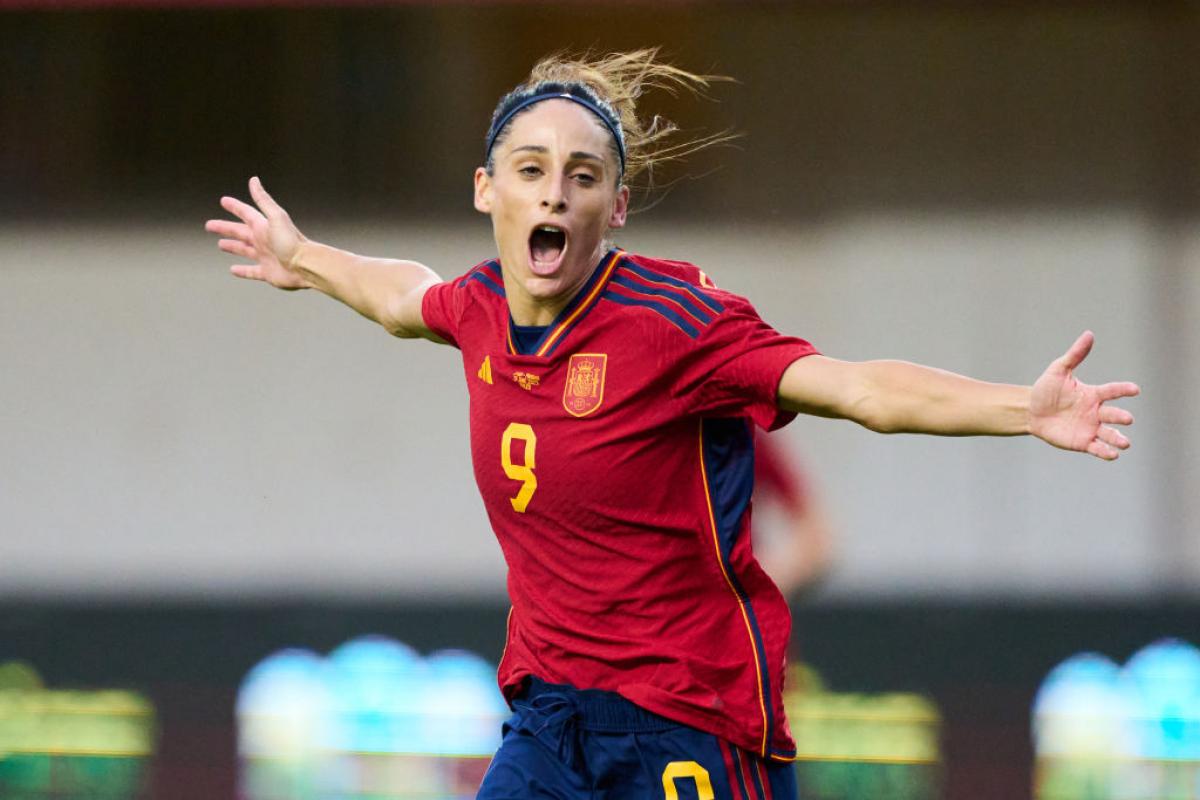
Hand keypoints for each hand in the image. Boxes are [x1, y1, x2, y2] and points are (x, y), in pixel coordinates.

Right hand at [205, 176, 309, 289]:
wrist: (305, 266)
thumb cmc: (292, 242)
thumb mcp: (276, 217)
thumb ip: (263, 200)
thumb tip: (254, 180)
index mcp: (264, 227)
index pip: (246, 213)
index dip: (235, 207)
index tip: (224, 201)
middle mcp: (263, 241)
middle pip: (240, 232)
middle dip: (225, 228)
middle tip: (210, 225)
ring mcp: (265, 257)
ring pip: (244, 250)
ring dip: (233, 247)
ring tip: (221, 244)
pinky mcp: (267, 272)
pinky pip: (251, 271)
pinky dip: (242, 271)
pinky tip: (233, 270)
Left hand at [1029, 331, 1138, 459]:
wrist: (1030, 411)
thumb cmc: (1046, 390)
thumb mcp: (1059, 370)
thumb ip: (1075, 355)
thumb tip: (1089, 334)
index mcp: (1093, 394)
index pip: (1112, 391)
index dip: (1123, 390)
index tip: (1135, 389)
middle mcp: (1096, 412)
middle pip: (1113, 415)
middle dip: (1121, 417)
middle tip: (1127, 418)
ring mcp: (1091, 427)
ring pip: (1110, 434)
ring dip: (1118, 439)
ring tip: (1124, 443)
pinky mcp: (1083, 442)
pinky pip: (1097, 448)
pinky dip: (1106, 452)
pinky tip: (1112, 454)